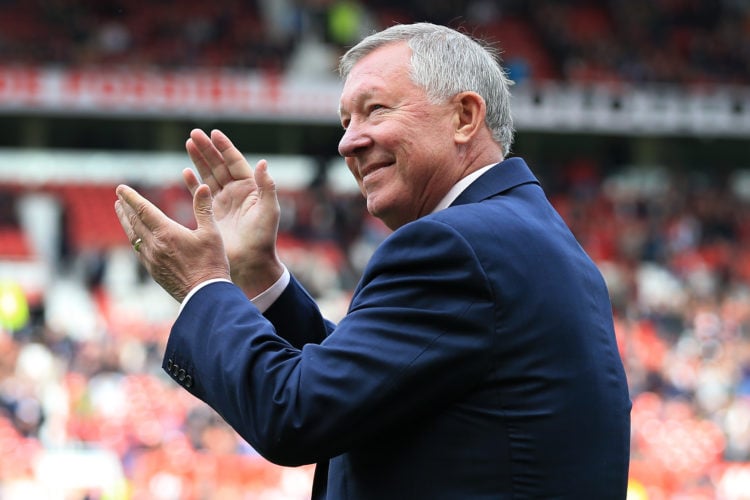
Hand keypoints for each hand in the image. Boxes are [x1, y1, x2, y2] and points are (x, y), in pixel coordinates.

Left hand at [114, 183, 229, 302]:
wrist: (205, 295)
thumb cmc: (212, 263)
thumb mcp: (212, 233)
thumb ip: (204, 208)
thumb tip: (203, 186)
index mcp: (167, 233)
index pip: (143, 210)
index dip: (131, 197)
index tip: (120, 188)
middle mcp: (155, 245)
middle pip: (134, 222)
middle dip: (126, 208)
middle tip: (119, 198)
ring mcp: (152, 260)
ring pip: (134, 237)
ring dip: (126, 223)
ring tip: (121, 213)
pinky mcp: (154, 271)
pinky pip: (139, 250)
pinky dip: (135, 238)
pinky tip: (137, 237)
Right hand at [184, 129, 283, 297]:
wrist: (251, 261)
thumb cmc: (263, 237)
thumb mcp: (269, 211)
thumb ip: (267, 187)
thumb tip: (263, 162)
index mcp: (250, 188)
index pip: (235, 162)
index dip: (225, 147)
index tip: (214, 133)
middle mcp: (235, 192)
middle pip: (219, 165)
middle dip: (207, 149)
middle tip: (194, 133)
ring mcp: (222, 202)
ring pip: (208, 175)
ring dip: (198, 160)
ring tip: (188, 143)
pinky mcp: (211, 213)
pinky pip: (199, 194)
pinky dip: (192, 183)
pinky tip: (184, 171)